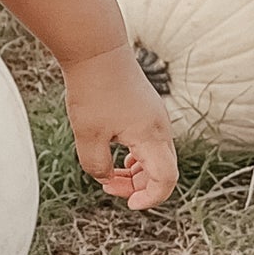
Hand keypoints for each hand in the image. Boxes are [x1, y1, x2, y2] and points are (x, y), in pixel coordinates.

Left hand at [63, 44, 177, 211]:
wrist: (97, 50)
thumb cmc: (93, 90)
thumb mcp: (87, 136)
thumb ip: (97, 166)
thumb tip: (106, 178)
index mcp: (151, 137)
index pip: (166, 181)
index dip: (151, 199)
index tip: (129, 204)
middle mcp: (160, 129)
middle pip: (163, 172)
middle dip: (138, 187)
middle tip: (106, 187)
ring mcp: (155, 119)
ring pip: (156, 158)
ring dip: (135, 173)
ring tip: (107, 176)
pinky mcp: (147, 111)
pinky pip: (149, 144)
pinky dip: (136, 158)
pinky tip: (116, 158)